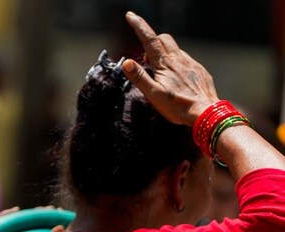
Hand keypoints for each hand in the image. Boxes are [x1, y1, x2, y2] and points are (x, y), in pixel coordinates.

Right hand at [122, 11, 218, 125]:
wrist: (206, 113)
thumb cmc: (178, 107)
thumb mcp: (154, 94)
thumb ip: (140, 77)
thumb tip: (127, 63)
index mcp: (165, 64)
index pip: (149, 39)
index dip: (139, 26)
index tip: (130, 16)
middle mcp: (179, 59)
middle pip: (163, 39)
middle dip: (152, 41)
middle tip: (146, 58)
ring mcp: (191, 63)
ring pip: (175, 49)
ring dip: (164, 54)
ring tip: (160, 72)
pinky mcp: (199, 70)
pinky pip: (186, 60)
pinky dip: (177, 63)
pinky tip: (176, 79)